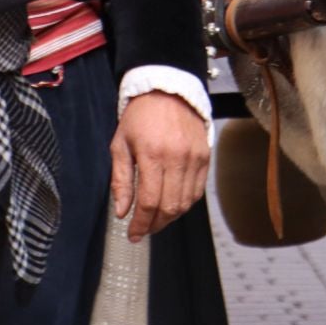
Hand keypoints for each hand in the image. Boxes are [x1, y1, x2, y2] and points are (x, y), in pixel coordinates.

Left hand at [110, 90, 209, 241]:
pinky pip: (198, 191)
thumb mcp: (120, 144)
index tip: (133, 234)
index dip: (141, 224)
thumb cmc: (140, 116)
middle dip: (155, 224)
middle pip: (169, 206)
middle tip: (143, 230)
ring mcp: (194, 158)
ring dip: (170, 217)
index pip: (149, 201)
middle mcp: (177, 158)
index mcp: (152, 154)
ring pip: (185, 202)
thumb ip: (120, 180)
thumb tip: (122, 211)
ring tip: (156, 219)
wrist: (168, 90)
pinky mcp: (205, 156)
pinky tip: (172, 205)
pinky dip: (185, 203)